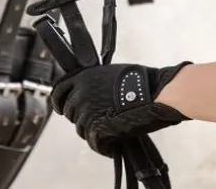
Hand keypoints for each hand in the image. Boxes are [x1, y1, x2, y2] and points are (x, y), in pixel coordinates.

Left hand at [51, 62, 191, 156]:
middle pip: (69, 111)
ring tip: (111, 123)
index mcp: (85, 77)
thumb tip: (87, 91)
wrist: (156, 94)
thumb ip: (95, 81)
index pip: (59, 90)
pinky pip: (93, 141)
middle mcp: (82, 94)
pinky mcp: (95, 128)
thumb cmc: (141, 81)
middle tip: (98, 113)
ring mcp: (87, 112)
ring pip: (80, 127)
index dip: (59, 99)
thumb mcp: (113, 72)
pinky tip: (113, 139)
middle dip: (80, 114)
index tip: (60, 105)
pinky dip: (102, 143)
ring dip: (92, 127)